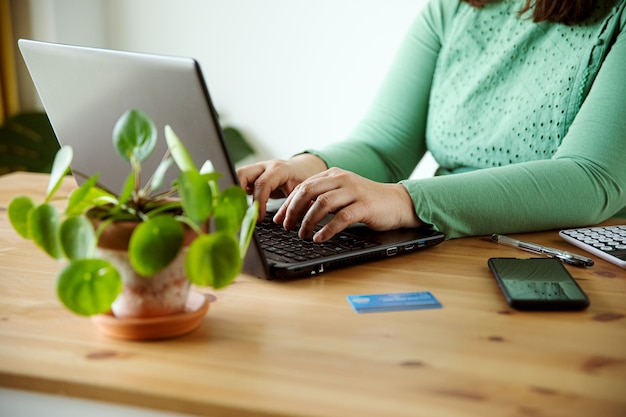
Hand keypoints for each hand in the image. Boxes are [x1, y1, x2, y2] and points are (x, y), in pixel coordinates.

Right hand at [236, 154, 326, 218]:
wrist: (302, 168)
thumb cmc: (303, 178)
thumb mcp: (302, 192)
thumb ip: (294, 204)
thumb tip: (287, 221)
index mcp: (279, 169)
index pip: (262, 184)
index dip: (258, 202)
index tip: (258, 218)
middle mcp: (264, 167)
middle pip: (241, 174)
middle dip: (237, 192)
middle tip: (240, 212)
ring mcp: (256, 170)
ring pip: (237, 177)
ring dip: (235, 193)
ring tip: (239, 211)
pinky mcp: (251, 177)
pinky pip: (239, 183)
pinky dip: (237, 194)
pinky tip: (240, 207)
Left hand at [274, 167, 422, 241]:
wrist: (397, 202)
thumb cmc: (366, 202)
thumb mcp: (341, 195)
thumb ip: (322, 198)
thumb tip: (296, 212)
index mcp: (333, 175)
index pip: (303, 186)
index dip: (288, 204)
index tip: (279, 219)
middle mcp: (342, 179)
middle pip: (308, 191)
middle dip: (294, 211)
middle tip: (287, 227)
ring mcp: (353, 191)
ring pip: (322, 204)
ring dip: (308, 221)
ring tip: (302, 235)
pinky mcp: (364, 206)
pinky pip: (341, 217)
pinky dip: (327, 229)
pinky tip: (320, 238)